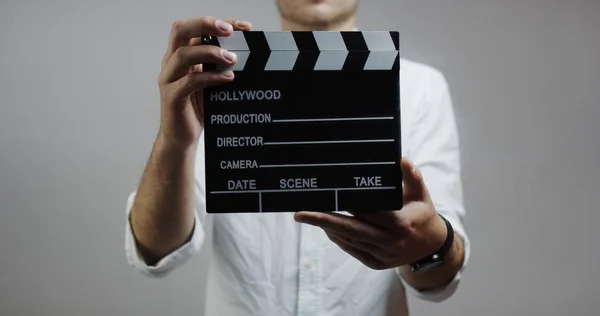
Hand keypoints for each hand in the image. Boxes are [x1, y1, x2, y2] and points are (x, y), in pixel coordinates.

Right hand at [157, 16, 251, 147]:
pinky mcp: (172, 98)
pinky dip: (210, 77)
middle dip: (205, 25)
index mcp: (180, 55)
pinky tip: (227, 78)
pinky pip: (189, 82)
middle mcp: (171, 63)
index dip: (217, 22)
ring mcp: (169, 80)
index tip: (244, 26)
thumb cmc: (198, 108)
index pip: (194, 28)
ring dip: (210, 52)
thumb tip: (248, 52)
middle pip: (179, 30)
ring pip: (183, 54)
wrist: (182, 138)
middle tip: (229, 31)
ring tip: (232, 58)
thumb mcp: (211, 82)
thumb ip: (220, 66)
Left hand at [294, 158, 447, 269]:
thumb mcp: (422, 194)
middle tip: (300, 213)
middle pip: (351, 229)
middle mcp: (390, 241)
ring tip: (308, 216)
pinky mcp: (376, 263)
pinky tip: (326, 227)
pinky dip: (338, 239)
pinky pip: (352, 250)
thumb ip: (412, 177)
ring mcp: (382, 255)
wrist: (432, 247)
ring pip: (349, 240)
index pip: (368, 211)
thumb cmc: (422, 213)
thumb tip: (402, 159)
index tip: (329, 194)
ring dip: (328, 228)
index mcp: (400, 222)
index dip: (348, 203)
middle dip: (323, 220)